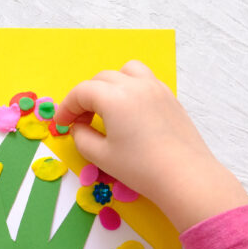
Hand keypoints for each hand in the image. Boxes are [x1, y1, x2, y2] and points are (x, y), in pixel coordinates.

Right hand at [53, 60, 247, 231]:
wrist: (186, 177)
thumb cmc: (141, 168)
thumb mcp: (101, 156)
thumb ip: (82, 137)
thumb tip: (79, 127)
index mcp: (114, 97)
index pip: (81, 92)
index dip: (67, 108)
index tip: (61, 125)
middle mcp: (135, 85)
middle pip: (101, 79)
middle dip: (85, 97)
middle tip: (81, 122)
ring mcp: (156, 88)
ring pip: (126, 71)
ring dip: (110, 84)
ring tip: (107, 107)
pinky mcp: (170, 97)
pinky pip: (145, 81)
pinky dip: (131, 88)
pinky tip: (130, 112)